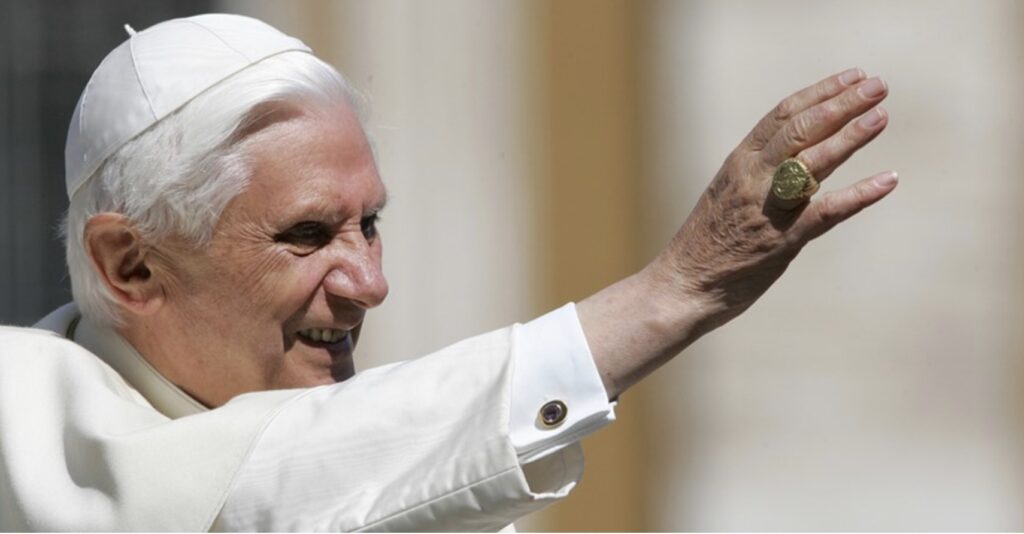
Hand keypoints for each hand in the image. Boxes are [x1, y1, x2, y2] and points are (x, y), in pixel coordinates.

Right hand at [578, 68, 896, 398]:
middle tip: (878, 85)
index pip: (783, 115)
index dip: (820, 92)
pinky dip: (861, 194)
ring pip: (814, 160)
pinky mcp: (783, 240)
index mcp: (738, 163)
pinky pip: (828, 211)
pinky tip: (888, 180)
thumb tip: (794, 158)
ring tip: (882, 115)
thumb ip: (758, 175)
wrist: (681, 286)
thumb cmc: (704, 244)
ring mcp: (768, 207)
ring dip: (852, 135)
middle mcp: (753, 177)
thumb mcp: (726, 195)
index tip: (852, 77)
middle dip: (842, 103)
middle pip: (802, 128)